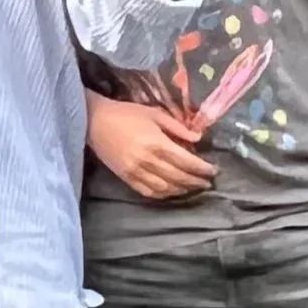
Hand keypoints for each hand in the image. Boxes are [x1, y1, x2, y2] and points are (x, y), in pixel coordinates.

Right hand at [87, 94, 215, 200]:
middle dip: (196, 181)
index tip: (213, 170)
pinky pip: (148, 191)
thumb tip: (198, 139)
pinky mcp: (126, 177)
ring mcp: (136, 171)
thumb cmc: (126, 113)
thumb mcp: (154, 113)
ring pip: (165, 187)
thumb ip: (177, 127)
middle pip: (179, 177)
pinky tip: (172, 191)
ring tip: (192, 187)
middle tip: (207, 182)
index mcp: (156, 143)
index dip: (202, 168)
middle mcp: (148, 160)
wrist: (94, 121)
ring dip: (182, 189)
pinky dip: (163, 194)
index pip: (186, 161)